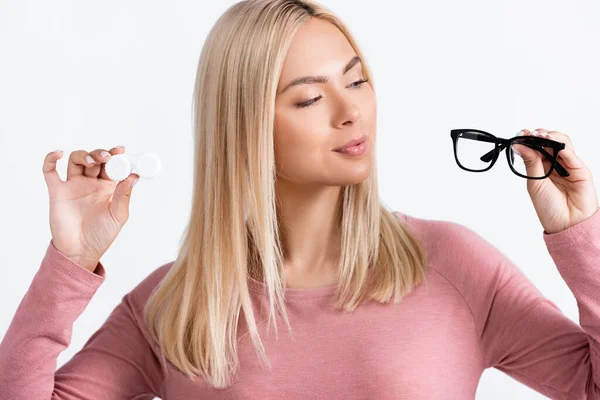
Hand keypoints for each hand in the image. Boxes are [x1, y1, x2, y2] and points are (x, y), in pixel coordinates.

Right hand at [43, 146, 139, 271]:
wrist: (80, 251)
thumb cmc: (102, 235)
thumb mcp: (118, 215)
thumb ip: (124, 195)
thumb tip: (134, 176)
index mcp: (108, 187)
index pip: (112, 166)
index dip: (117, 156)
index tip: (121, 150)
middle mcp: (91, 183)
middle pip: (95, 159)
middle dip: (101, 154)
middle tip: (107, 157)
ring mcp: (73, 185)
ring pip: (76, 161)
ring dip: (83, 155)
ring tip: (92, 162)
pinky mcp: (57, 191)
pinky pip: (50, 171)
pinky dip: (50, 160)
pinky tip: (58, 154)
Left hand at [516, 128, 598, 234]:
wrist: (566, 224)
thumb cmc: (549, 207)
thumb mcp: (534, 183)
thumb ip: (530, 163)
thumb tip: (518, 145)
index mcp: (542, 167)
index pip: (536, 147)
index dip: (529, 139)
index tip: (520, 134)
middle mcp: (555, 164)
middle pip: (549, 142)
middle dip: (539, 135)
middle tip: (530, 133)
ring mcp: (569, 166)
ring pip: (563, 144)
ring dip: (552, 137)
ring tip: (542, 136)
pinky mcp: (581, 171)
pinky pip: (573, 156)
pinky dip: (564, 149)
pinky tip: (554, 146)